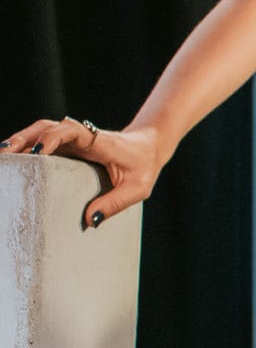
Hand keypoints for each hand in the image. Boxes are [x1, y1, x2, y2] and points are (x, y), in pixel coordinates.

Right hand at [2, 119, 164, 226]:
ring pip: (40, 131)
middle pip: (47, 127)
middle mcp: (82, 136)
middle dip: (24, 138)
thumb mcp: (138, 188)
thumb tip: (88, 220)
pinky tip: (11, 160)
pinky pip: (42, 142)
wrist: (148, 148)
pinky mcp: (67, 146)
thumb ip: (115, 203)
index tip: (37, 151)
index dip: (53, 138)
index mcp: (100, 141)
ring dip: (20, 141)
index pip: (72, 131)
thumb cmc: (144, 167)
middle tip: (5, 154)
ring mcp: (72, 139)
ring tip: (2, 157)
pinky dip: (25, 148)